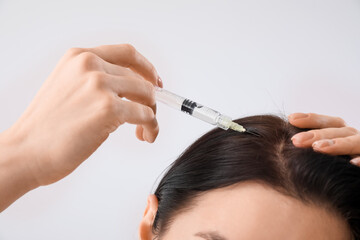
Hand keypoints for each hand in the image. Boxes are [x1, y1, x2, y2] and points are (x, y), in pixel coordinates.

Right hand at [1, 44, 161, 186]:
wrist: (26, 151)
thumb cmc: (46, 128)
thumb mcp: (68, 88)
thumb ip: (95, 82)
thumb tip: (131, 92)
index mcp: (79, 57)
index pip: (127, 53)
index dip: (147, 68)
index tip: (156, 82)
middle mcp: (90, 65)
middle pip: (140, 79)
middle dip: (150, 100)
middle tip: (148, 116)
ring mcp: (99, 85)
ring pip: (147, 95)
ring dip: (152, 115)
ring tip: (145, 131)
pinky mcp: (108, 108)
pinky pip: (146, 115)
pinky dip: (152, 126)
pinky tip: (146, 136)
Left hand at [288, 113, 359, 165]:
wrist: (356, 183)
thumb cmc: (339, 165)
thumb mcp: (326, 152)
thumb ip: (312, 145)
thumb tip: (288, 141)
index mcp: (342, 134)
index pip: (326, 122)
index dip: (310, 119)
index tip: (290, 119)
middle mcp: (355, 138)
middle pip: (337, 131)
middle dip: (316, 134)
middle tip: (296, 140)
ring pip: (354, 142)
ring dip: (337, 144)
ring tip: (318, 148)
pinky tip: (352, 163)